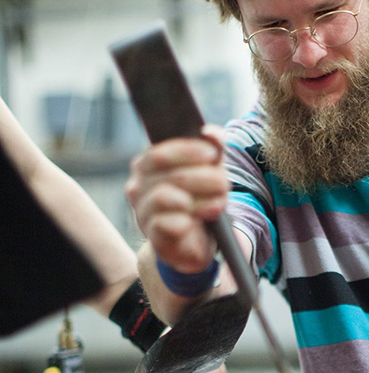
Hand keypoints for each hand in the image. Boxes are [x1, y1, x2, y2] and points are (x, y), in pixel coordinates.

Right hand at [126, 126, 228, 272]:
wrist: (195, 241)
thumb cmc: (199, 199)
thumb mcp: (210, 171)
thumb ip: (213, 148)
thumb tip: (209, 131)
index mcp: (146, 166)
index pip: (160, 153)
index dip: (188, 151)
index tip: (213, 155)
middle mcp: (138, 188)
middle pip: (169, 175)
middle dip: (203, 177)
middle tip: (225, 184)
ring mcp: (142, 213)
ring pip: (165, 197)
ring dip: (200, 200)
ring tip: (220, 204)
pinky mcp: (153, 237)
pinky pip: (165, 224)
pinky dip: (187, 221)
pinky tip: (202, 221)